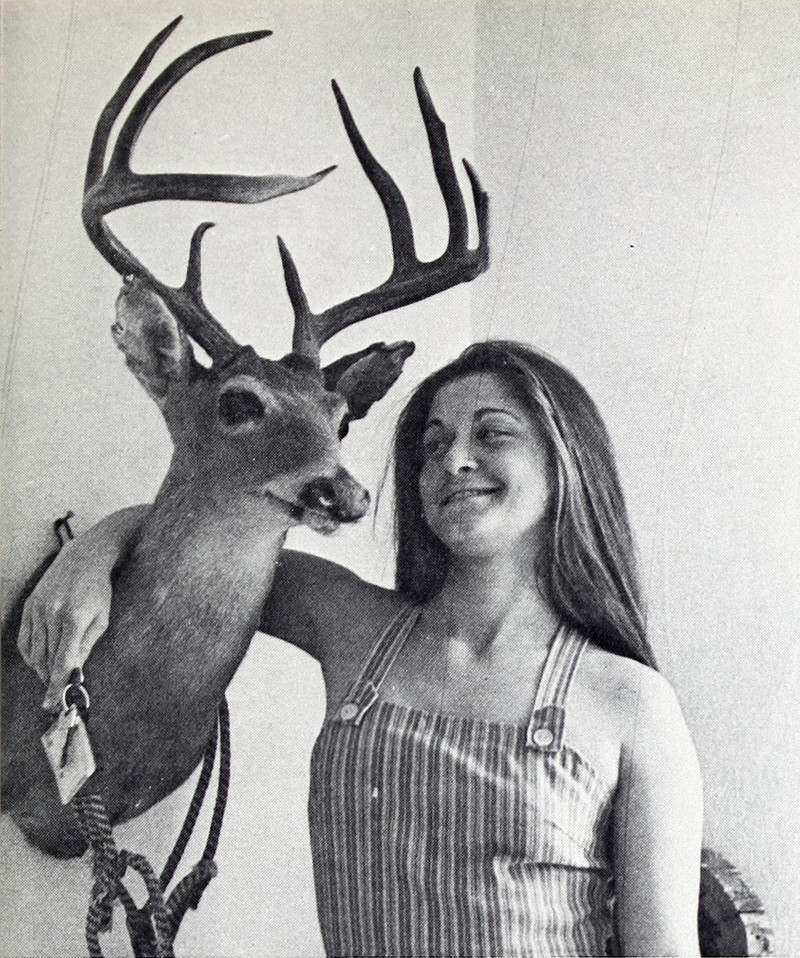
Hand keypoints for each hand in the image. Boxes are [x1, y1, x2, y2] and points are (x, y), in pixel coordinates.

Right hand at [18, 539, 112, 710]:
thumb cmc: (99, 590)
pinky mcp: (29, 606)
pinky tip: (39, 661)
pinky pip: (24, 639)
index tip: (53, 703)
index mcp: (75, 619)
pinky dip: (30, 655)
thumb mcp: (103, 618)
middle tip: (54, 695)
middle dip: (50, 681)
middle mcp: (52, 614)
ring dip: (41, 670)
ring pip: (34, 652)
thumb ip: (87, 646)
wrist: (83, 558)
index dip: (56, 686)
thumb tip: (73, 672)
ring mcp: (38, 610)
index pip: (62, 661)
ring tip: (50, 678)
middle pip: (46, 660)